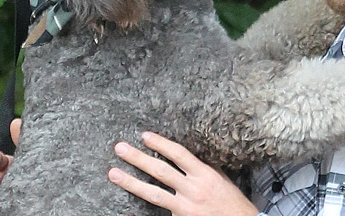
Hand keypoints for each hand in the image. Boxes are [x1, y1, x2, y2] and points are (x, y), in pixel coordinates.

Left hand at [109, 132, 258, 215]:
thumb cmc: (231, 200)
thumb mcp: (220, 177)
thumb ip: (202, 167)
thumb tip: (183, 155)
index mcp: (204, 174)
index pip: (178, 154)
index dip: (161, 143)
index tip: (144, 135)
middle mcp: (193, 189)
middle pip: (161, 171)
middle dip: (138, 158)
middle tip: (120, 148)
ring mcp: (185, 207)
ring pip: (154, 193)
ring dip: (131, 182)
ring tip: (114, 173)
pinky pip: (157, 214)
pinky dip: (140, 213)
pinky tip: (125, 210)